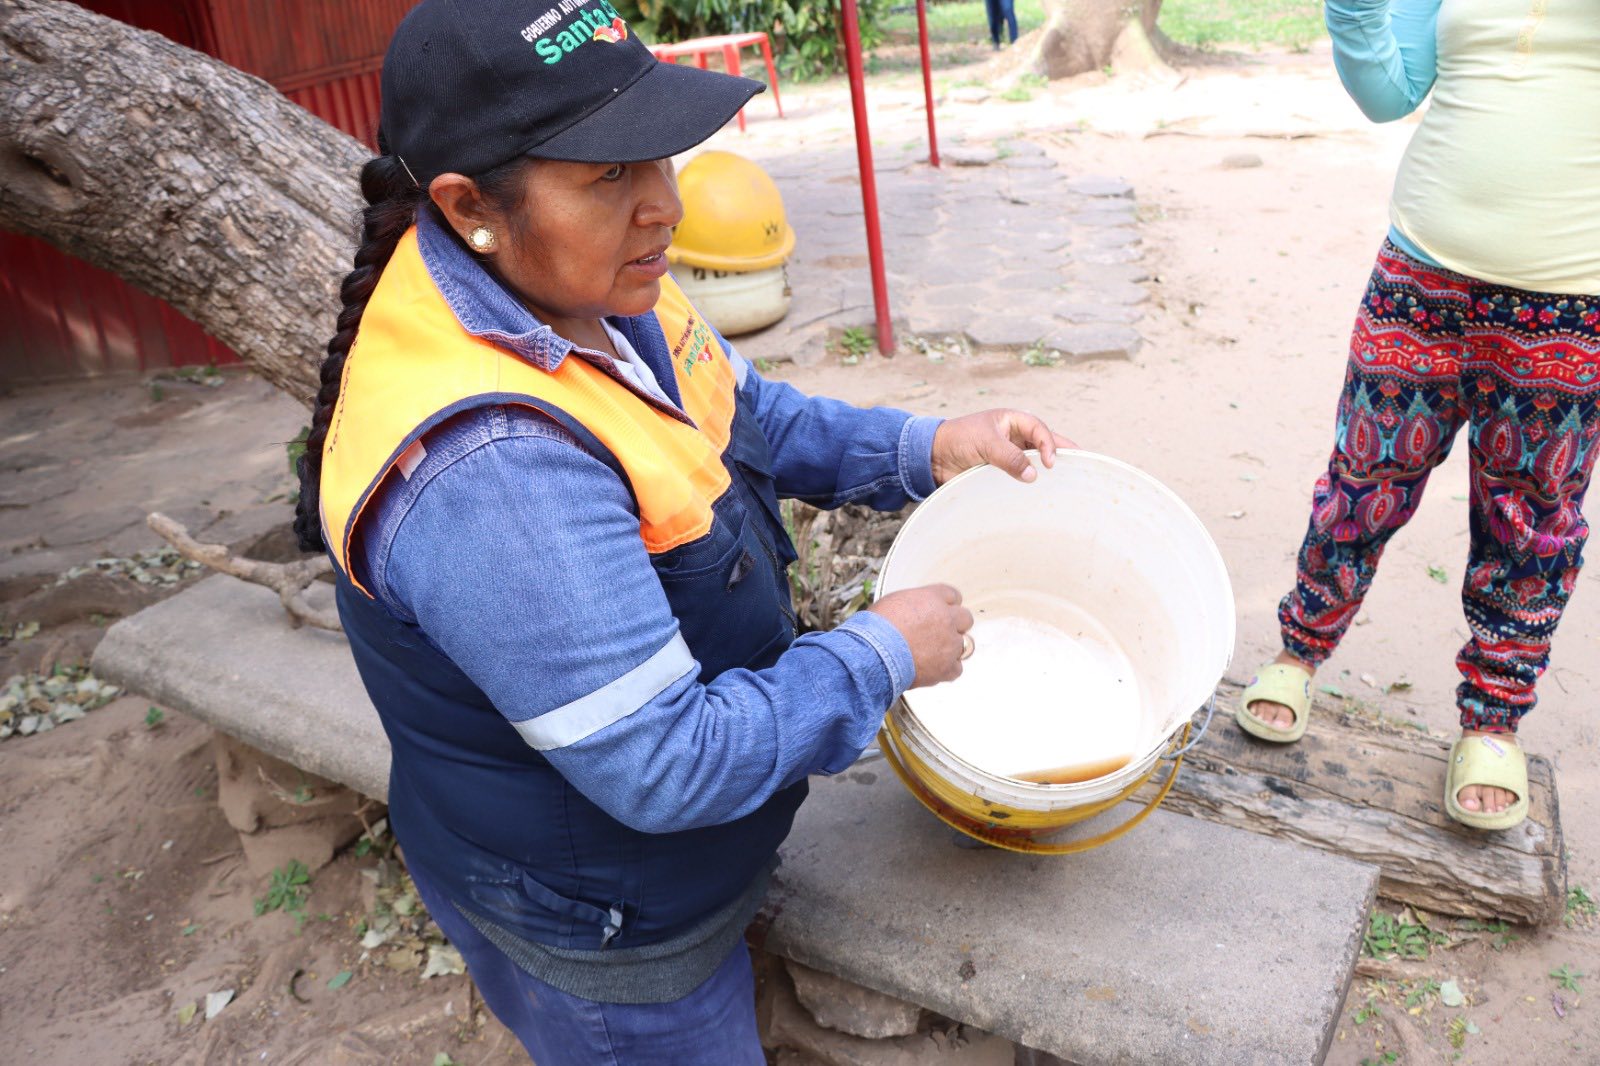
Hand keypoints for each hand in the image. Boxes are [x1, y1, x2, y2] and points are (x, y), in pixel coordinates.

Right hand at [866, 584, 973, 687]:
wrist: (872, 653)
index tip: (942, 610)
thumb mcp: (893, 603)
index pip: (953, 595)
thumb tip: (912, 611)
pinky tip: (933, 669)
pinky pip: (957, 669)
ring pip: (966, 644)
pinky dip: (947, 670)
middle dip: (955, 624)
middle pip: (965, 618)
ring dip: (953, 648)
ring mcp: (950, 644)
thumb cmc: (875, 627)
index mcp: (932, 598)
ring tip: (935, 653)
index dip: (946, 604)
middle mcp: (946, 619)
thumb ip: (912, 606)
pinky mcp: (947, 668)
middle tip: (940, 632)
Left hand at [930, 409, 1075, 485]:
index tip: (1051, 463)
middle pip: (1045, 444)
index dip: (1049, 444)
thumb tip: (1033, 475)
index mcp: (1012, 421)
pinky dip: (1033, 482)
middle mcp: (1015, 437)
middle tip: (1082, 465)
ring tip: (1069, 482)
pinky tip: (1044, 492)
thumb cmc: (958, 439)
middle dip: (1063, 453)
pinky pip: (1023, 476)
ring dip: (1049, 470)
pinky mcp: (1003, 471)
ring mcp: (1011, 454)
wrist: (934, 457)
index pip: (1039, 430)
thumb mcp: (985, 443)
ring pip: (1036, 461)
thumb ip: (1009, 457)